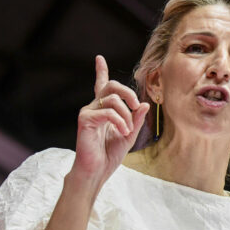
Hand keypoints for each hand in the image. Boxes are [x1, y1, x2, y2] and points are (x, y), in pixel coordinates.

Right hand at [69, 55, 149, 195]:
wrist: (96, 171)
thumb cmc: (110, 155)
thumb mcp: (129, 135)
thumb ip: (136, 119)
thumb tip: (144, 104)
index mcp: (104, 110)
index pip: (101, 86)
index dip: (100, 71)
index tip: (99, 58)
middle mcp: (94, 107)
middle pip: (111, 86)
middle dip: (128, 92)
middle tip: (136, 105)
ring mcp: (88, 112)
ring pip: (112, 99)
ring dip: (127, 114)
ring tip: (128, 130)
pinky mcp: (85, 119)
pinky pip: (108, 112)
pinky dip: (120, 121)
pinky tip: (123, 132)